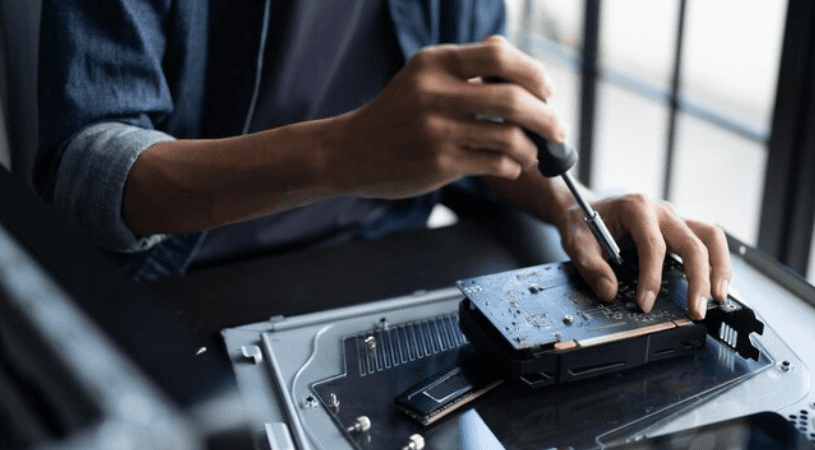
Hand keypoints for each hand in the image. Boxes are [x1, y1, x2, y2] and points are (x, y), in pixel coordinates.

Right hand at [326, 36, 566, 198]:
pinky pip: (494, 163)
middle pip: (512, 99)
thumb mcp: (423, 76)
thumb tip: (521, 67)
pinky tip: (510, 166)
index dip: (533, 73)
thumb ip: (466, 67)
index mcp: (435, 63)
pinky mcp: (439, 163)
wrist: (351, 150)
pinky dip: (513, 166)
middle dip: (547, 117)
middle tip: (558, 130)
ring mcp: (437, 130)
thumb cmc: (396, 114)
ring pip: (509, 136)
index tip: (547, 91)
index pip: (500, 56)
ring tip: (532, 153)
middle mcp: (435, 93)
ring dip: (531, 148)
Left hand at [559, 193, 730, 319]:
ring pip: (712, 237)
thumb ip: (590, 266)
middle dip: (698, 280)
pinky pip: (708, 242)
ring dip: (719, 268)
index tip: (645, 304)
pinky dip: (716, 263)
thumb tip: (610, 292)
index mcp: (636, 209)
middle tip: (696, 311)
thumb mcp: (576, 242)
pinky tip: (713, 286)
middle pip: (693, 242)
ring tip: (719, 299)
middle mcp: (661, 211)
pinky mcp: (679, 229)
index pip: (652, 245)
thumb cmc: (582, 222)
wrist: (583, 207)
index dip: (652, 278)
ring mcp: (674, 219)